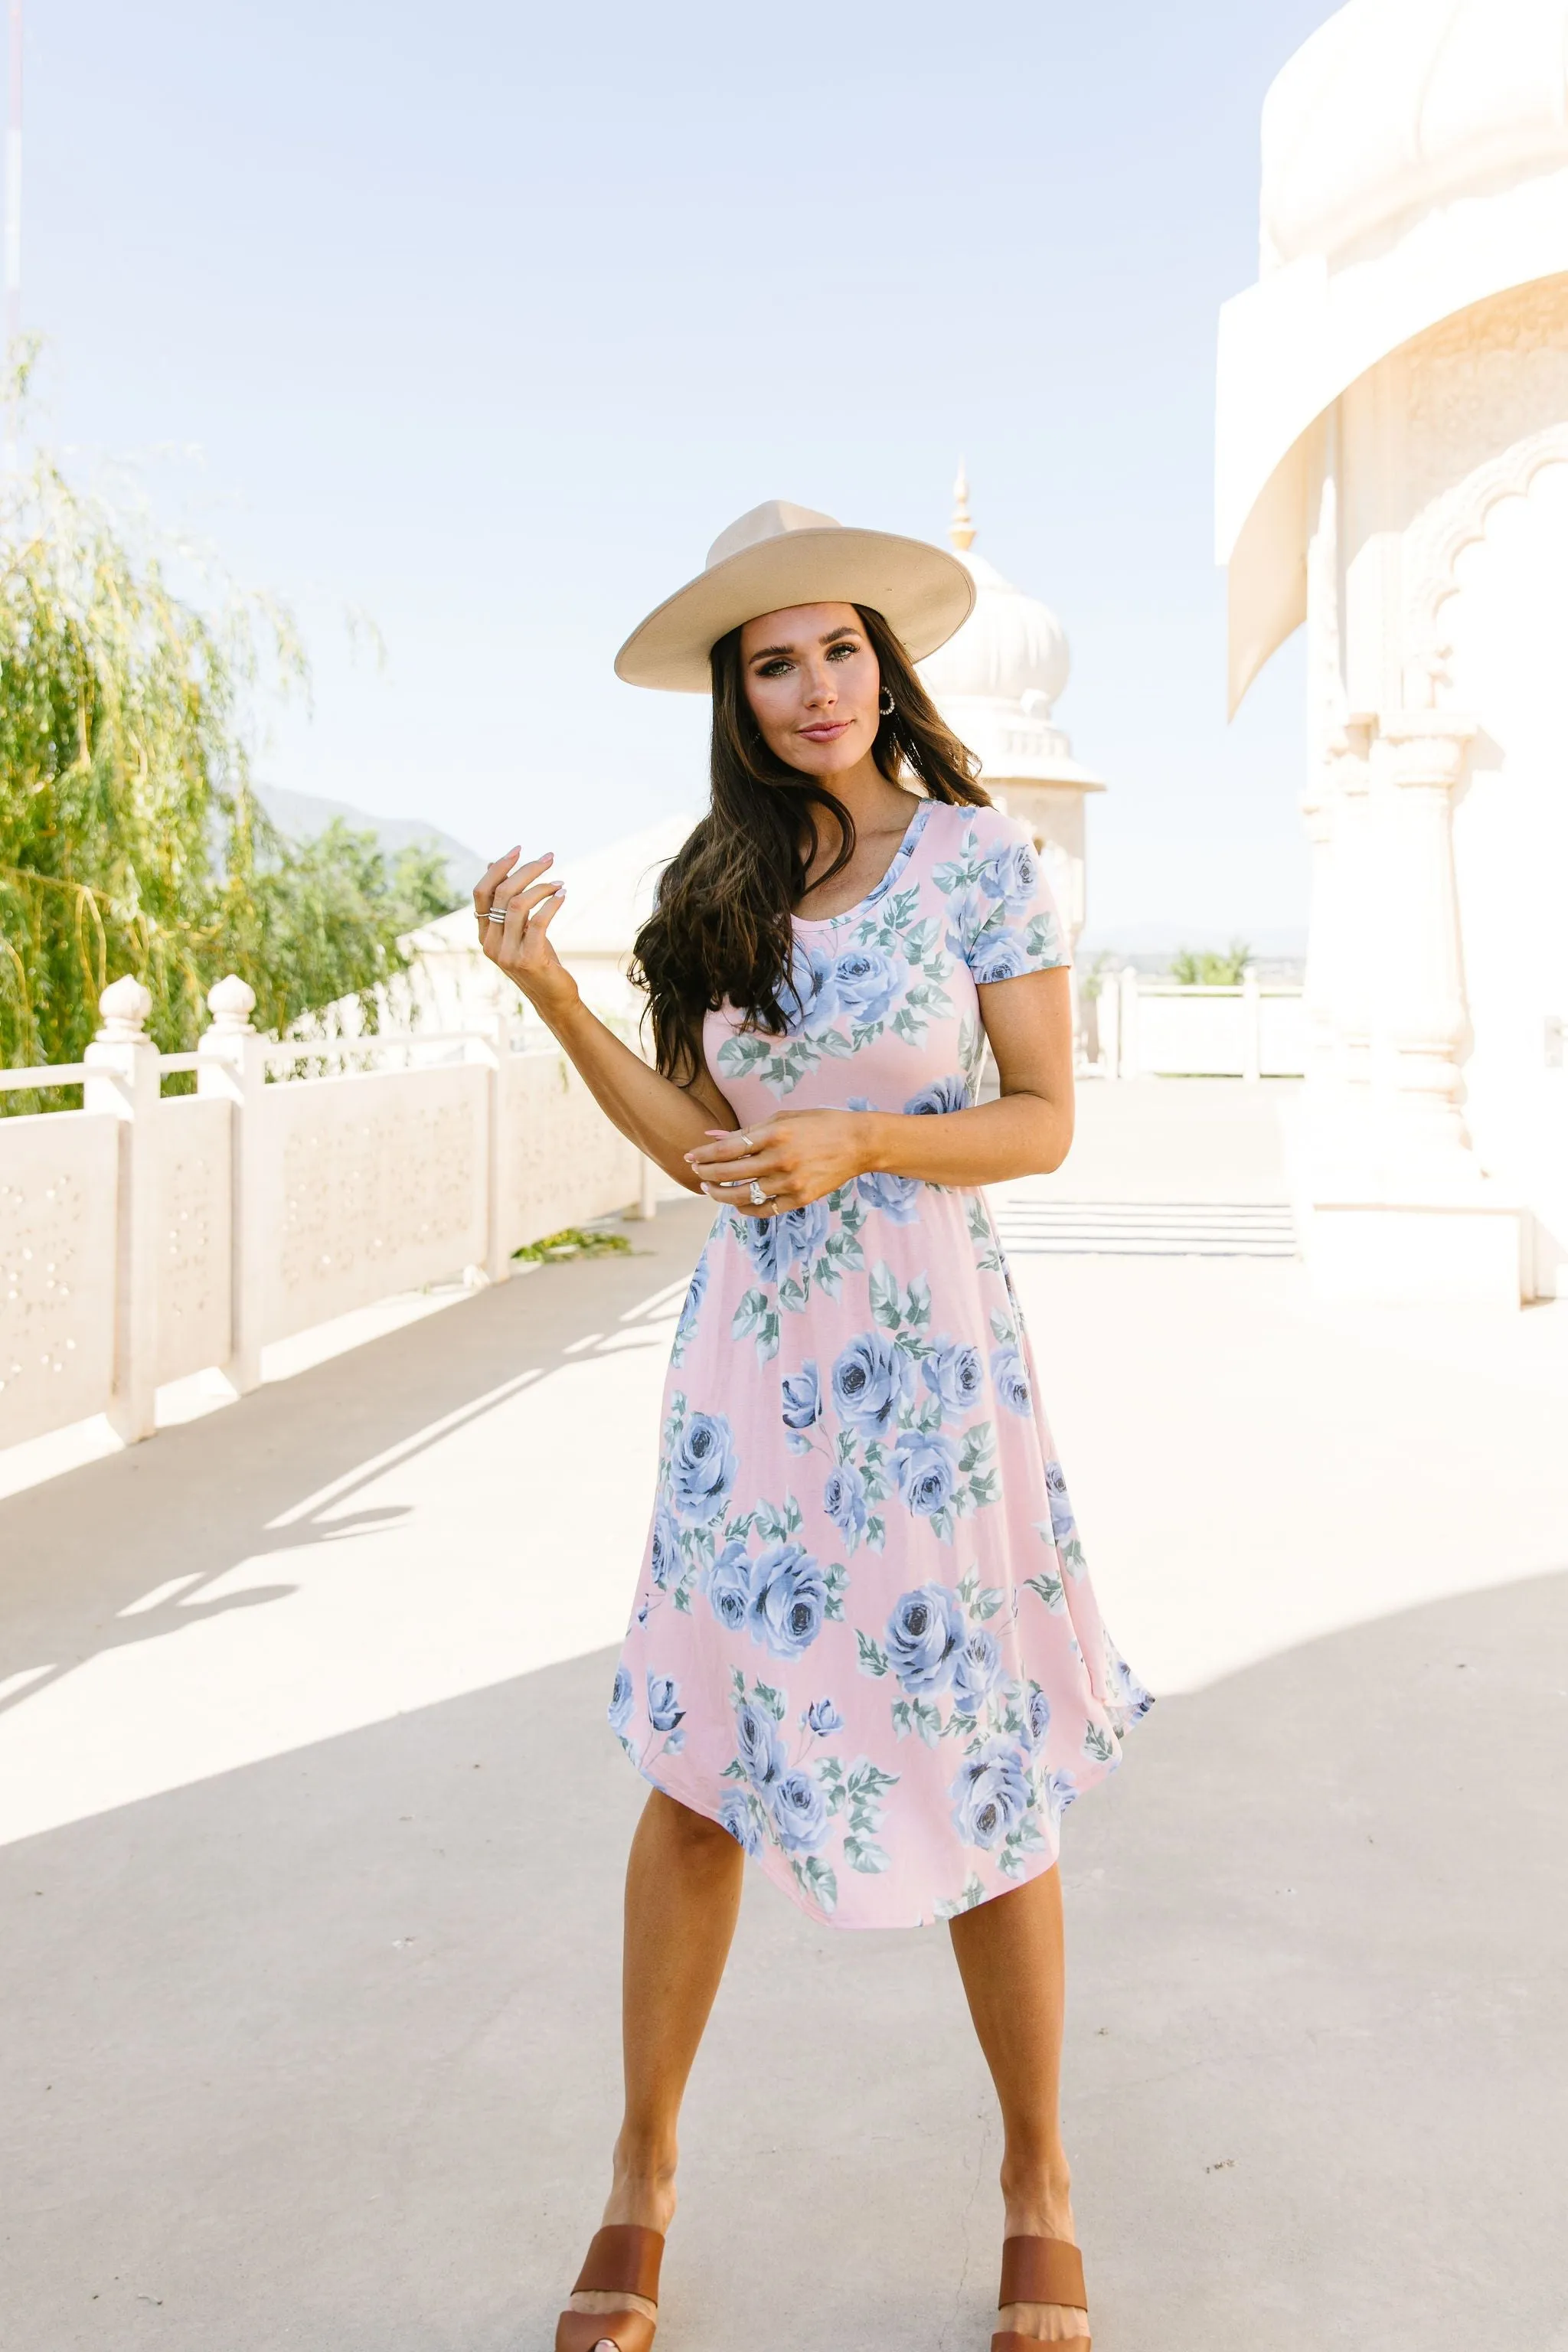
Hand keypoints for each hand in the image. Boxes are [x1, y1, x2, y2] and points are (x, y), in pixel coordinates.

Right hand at [474, 847, 579, 1021]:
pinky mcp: (528, 959)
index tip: (518, 850)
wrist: (553, 998)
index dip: (498, 868)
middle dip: (526, 870)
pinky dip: (552, 903)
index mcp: (484, 934)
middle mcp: (490, 943)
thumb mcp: (520, 929)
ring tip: (559, 882)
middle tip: (549, 858)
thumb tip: (494, 864)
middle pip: (501, 893)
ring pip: (517, 904)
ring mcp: (507, 953)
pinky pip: (538, 921)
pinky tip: (563, 895)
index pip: (481, 892)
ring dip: (542, 886)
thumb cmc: (538, 959)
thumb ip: (507, 903)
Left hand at [684, 1109, 873, 1216]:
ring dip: (720, 1194)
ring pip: (743, 1195)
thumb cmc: (820, 1124)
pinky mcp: (800, 1199)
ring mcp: (791, 1182)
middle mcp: (781, 1159)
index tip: (691, 1157)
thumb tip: (713, 1137)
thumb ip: (748, 1130)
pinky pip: (764, 1210)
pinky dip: (745, 1208)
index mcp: (775, 1133)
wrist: (858, 1144)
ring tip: (710, 1189)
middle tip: (697, 1173)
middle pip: (730, 1173)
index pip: (728, 1148)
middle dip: (707, 1174)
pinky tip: (735, 1202)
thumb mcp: (784, 1118)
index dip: (704, 1155)